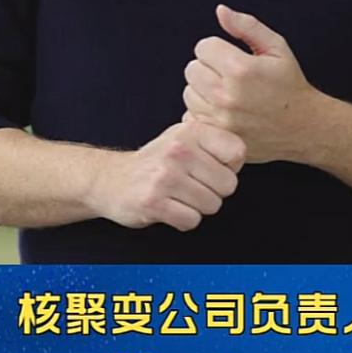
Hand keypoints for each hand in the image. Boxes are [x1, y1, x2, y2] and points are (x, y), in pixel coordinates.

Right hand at [88, 120, 244, 230]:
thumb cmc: (156, 161)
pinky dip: (184, 220)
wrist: (111, 179)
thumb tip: (240, 157)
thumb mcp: (183, 138)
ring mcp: (165, 176)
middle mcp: (179, 150)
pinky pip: (191, 221)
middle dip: (214, 191)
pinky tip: (170, 208)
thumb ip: (213, 142)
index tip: (214, 168)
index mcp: (191, 131)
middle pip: (228, 185)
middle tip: (193, 186)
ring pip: (211, 205)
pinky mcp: (153, 202)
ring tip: (180, 196)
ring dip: (198, 207)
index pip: (237, 152)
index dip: (230, 167)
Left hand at [182, 4, 318, 162]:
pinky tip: (223, 110)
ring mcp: (220, 119)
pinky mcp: (217, 136)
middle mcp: (227, 95)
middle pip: (192, 69)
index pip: (203, 47)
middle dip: (207, 67)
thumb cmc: (290, 85)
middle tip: (228, 74)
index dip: (216, 48)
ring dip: (203, 90)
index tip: (230, 56)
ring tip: (227, 92)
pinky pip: (191, 115)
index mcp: (240, 69)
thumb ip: (246, 26)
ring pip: (189, 93)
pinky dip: (203, 111)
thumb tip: (221, 11)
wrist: (303, 126)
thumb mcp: (276, 47)